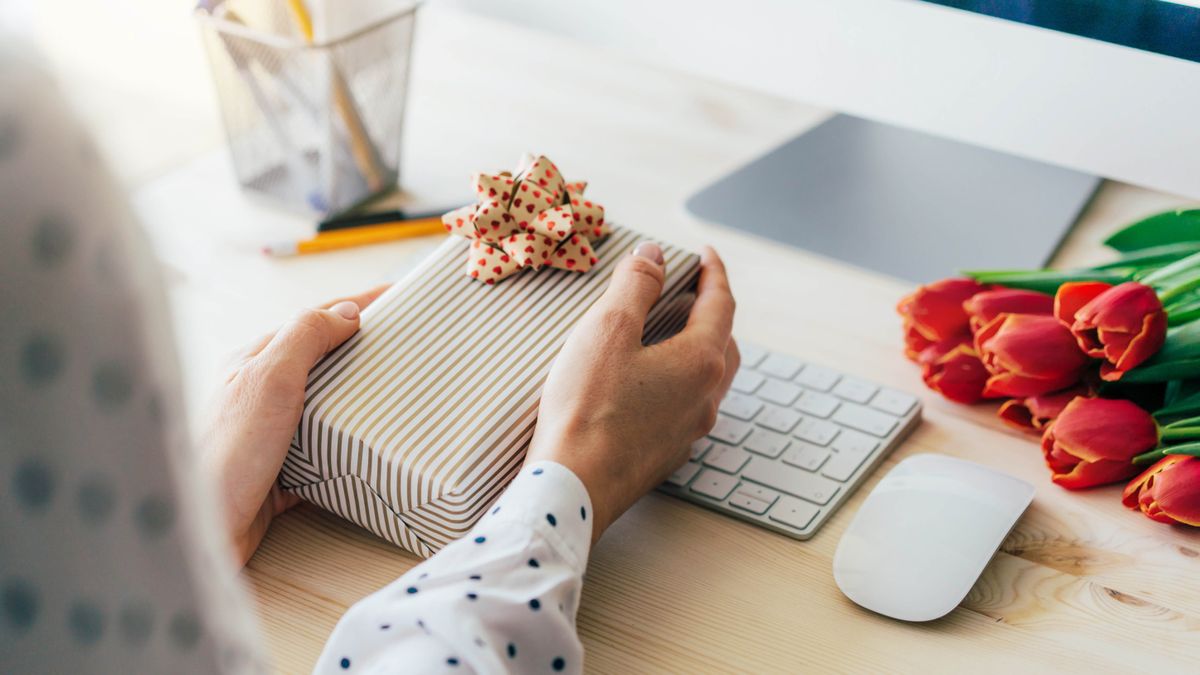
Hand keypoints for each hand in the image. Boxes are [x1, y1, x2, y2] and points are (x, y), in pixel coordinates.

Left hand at [203, 286, 388, 565]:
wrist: (199, 531)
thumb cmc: (226, 453)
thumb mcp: (269, 380)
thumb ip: (305, 338)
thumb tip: (346, 311)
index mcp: (254, 363)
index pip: (313, 321)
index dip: (356, 305)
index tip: (396, 296)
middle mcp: (259, 395)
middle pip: (321, 362)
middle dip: (362, 349)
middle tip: (405, 345)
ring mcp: (270, 436)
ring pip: (325, 407)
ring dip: (359, 398)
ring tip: (397, 392)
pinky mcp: (281, 476)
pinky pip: (326, 454)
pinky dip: (351, 447)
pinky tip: (370, 449)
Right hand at [526, 244, 737, 543]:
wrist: (573, 488)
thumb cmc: (587, 408)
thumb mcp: (607, 330)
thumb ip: (635, 285)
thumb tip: (654, 255)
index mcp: (700, 361)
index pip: (721, 304)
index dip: (714, 272)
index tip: (705, 254)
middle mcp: (705, 397)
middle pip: (724, 344)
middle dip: (712, 312)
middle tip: (690, 291)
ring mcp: (689, 430)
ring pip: (709, 380)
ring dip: (699, 349)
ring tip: (672, 334)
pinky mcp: (667, 454)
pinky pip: (687, 407)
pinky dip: (680, 382)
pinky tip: (651, 383)